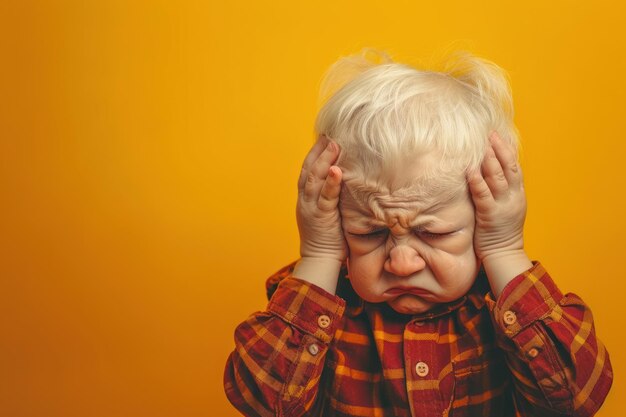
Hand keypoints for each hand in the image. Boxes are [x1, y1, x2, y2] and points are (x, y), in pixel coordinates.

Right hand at [293, 136, 346, 292]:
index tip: (324, 136)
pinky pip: (325, 197)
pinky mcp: (321, 217)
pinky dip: (331, 183)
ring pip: (314, 178)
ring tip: (333, 144)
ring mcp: (311, 207)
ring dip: (324, 160)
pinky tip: (338, 170)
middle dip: (318, 150)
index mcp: (305, 197)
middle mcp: (305, 199)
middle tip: (329, 133)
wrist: (319, 260)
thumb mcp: (328, 211)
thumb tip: (348, 178)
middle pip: (308, 168)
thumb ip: (332, 195)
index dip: (315, 152)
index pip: (307, 169)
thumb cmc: (328, 237)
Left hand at [468, 132, 531, 296]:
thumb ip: (500, 190)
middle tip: (489, 134)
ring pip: (497, 177)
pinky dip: (477, 181)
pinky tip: (470, 170)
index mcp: (518, 194)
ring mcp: (503, 206)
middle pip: (508, 167)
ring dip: (489, 160)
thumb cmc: (500, 231)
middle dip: (499, 149)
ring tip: (481, 145)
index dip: (507, 150)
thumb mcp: (506, 207)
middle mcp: (513, 197)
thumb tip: (489, 172)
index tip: (498, 135)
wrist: (504, 254)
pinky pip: (483, 194)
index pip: (515, 167)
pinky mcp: (490, 215)